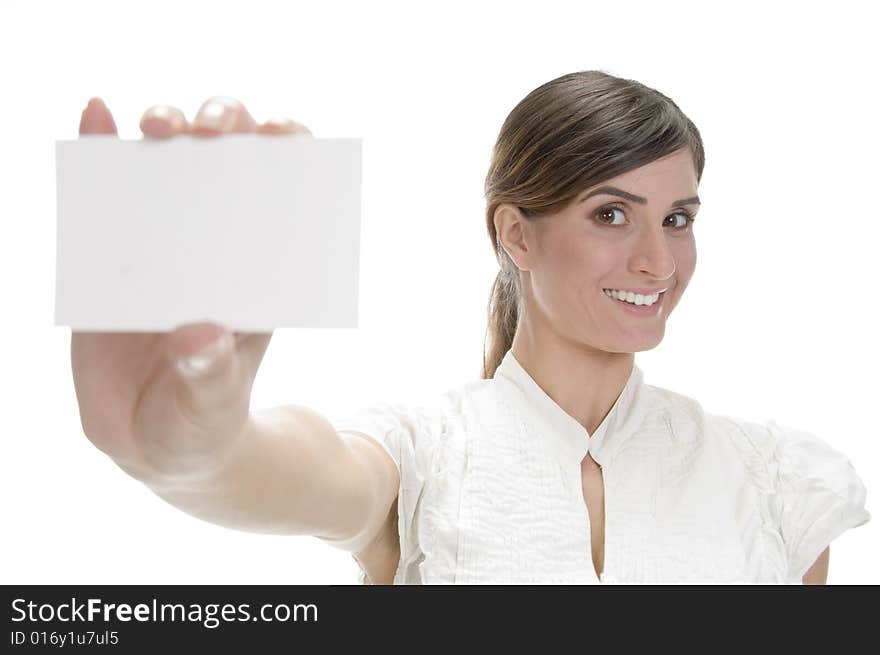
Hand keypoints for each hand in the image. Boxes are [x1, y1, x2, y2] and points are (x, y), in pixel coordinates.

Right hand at [71, 96, 311, 483]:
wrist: (152, 441)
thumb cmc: (201, 421)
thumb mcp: (210, 407)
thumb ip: (208, 378)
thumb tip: (199, 337)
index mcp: (257, 275)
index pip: (284, 198)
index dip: (289, 155)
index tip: (281, 135)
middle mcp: (215, 248)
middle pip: (228, 164)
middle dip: (225, 128)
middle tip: (212, 131)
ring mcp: (162, 246)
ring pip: (169, 166)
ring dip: (166, 129)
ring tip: (159, 126)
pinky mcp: (110, 255)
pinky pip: (105, 194)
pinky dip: (99, 150)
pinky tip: (94, 115)